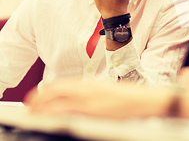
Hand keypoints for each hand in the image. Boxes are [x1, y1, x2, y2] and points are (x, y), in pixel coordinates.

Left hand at [25, 80, 169, 117]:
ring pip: (57, 99)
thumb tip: (76, 100)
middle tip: (30, 106)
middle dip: (38, 98)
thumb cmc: (130, 98)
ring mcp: (90, 99)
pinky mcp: (94, 110)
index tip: (37, 98)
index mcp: (91, 84)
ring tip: (34, 113)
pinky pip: (67, 111)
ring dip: (42, 106)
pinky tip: (47, 117)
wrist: (146, 100)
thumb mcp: (107, 92)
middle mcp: (88, 89)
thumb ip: (91, 94)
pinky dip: (53, 113)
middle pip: (55, 90)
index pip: (61, 84)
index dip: (45, 91)